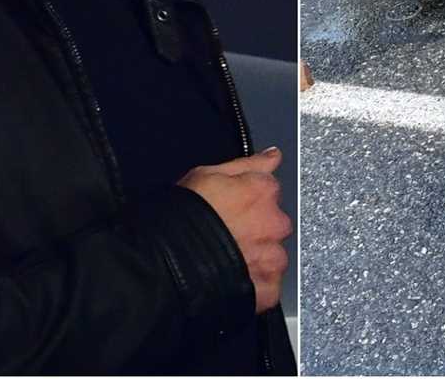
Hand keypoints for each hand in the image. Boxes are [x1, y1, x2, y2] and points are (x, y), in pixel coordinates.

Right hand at [178, 147, 291, 312]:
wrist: (169, 264)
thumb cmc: (183, 217)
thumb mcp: (206, 174)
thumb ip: (247, 164)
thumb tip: (273, 155)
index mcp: (263, 190)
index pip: (269, 189)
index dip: (247, 200)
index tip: (231, 209)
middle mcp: (275, 222)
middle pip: (273, 224)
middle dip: (256, 230)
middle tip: (227, 237)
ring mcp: (273, 258)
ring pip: (272, 255)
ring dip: (256, 257)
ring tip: (227, 262)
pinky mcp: (268, 289)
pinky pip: (268, 285)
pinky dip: (254, 284)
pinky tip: (232, 280)